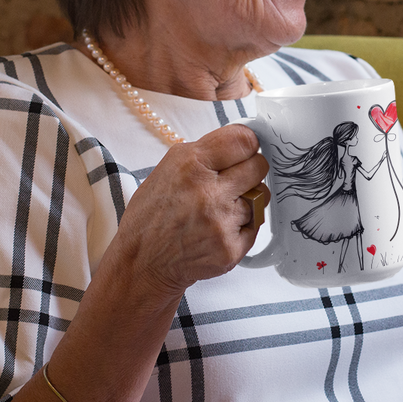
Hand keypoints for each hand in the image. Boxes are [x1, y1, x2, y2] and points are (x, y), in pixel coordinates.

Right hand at [109, 123, 268, 300]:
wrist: (143, 261)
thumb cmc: (153, 214)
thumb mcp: (168, 169)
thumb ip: (205, 153)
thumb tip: (242, 143)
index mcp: (189, 164)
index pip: (244, 140)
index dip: (247, 146)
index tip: (244, 151)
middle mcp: (207, 191)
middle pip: (258, 166)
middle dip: (249, 171)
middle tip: (233, 181)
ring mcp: (221, 222)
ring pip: (260, 197)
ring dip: (245, 201)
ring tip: (218, 210)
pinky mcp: (231, 247)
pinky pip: (255, 225)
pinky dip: (241, 226)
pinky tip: (218, 229)